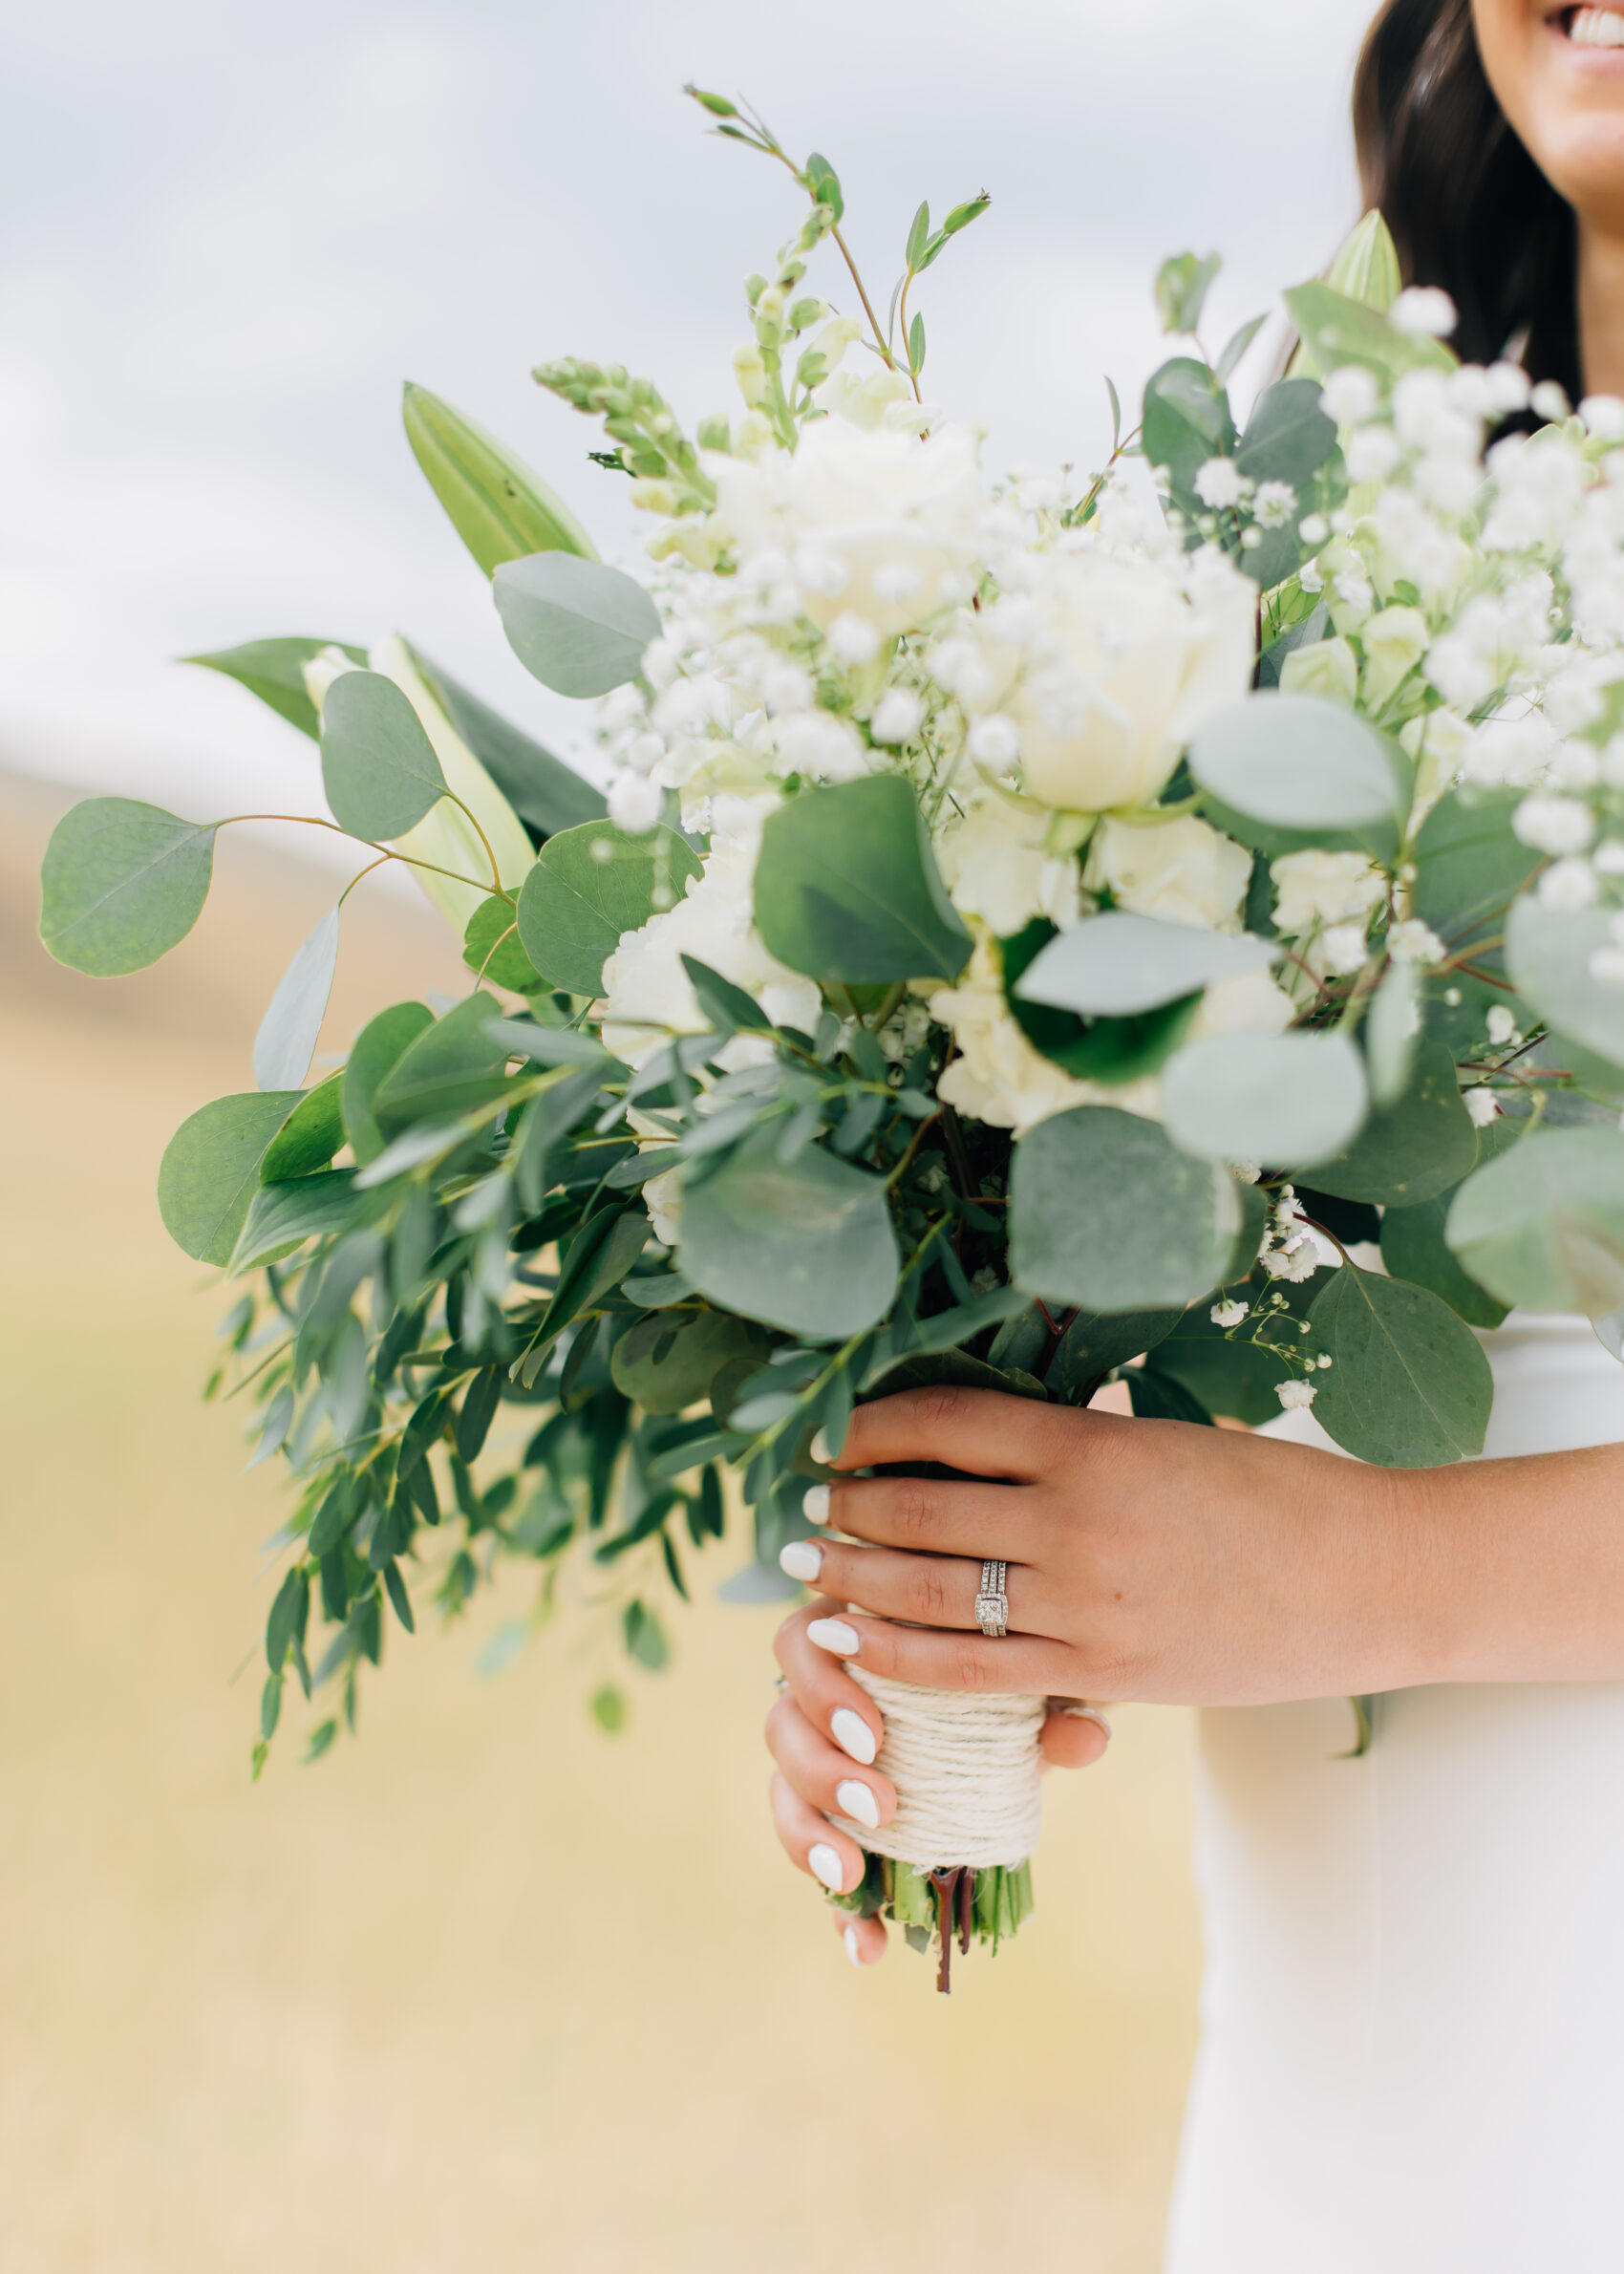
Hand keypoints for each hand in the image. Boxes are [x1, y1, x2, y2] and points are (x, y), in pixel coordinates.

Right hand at [768, 1560, 1111, 1966]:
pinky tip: (865, 1947)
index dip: (823, 1688)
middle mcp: (822, 1695)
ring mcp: (820, 1758)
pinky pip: (818, 1862)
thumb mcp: (1035, 1682)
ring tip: (851, 1875)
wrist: (1021, 1715)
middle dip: (820, 1771)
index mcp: (859, 1639)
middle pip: (782, 1721)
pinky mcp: (833, 1823)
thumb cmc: (1012, 1674)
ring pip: (784, 1789)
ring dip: (808, 1835)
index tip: (873, 1736)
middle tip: (878, 1807)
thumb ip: (1057, 1703)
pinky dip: (838, 1909)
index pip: (806, 1641)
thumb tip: (1088, 1738)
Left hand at [787, 1384, 1417, 1717]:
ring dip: (855, 1579)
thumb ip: (1077, 1445)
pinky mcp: (1103, 1670)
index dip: (870, 1428)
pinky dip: (902, 1654)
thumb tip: (979, 1439)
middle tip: (804, 1507)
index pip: (945, 1421)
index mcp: (1090, 1440)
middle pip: (916, 1506)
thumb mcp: (1164, 1440)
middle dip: (844, 1507)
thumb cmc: (1271, 1493)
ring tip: (813, 1569)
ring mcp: (1084, 1601)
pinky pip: (973, 1670)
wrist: (1367, 1578)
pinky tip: (860, 1641)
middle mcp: (1074, 1515)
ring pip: (929, 1591)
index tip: (834, 1435)